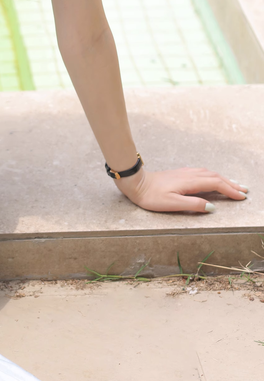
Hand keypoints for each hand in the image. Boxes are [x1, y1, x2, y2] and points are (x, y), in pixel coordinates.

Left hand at [113, 166, 248, 212]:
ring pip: (209, 173)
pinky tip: (213, 178)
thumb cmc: (151, 196)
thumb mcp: (172, 204)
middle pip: (215, 177)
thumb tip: (212, 207)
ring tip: (234, 185)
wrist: (136, 183)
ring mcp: (184, 173)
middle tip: (244, 191)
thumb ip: (193, 205)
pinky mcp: (179, 174)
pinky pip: (202, 172)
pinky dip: (213, 176)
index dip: (230, 190)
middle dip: (231, 184)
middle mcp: (189, 175)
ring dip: (223, 179)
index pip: (215, 184)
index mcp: (190, 182)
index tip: (241, 197)